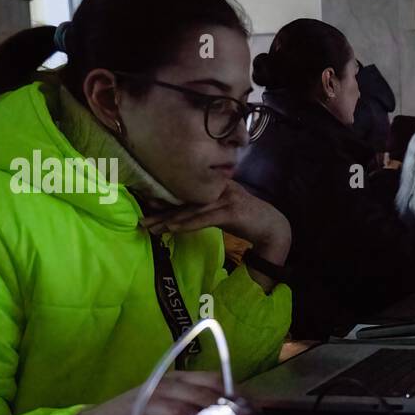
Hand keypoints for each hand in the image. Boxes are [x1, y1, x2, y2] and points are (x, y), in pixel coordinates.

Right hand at [65, 371, 263, 414]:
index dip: (238, 395)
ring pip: (183, 411)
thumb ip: (197, 412)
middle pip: (202, 395)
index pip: (212, 380)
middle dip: (232, 413)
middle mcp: (161, 387)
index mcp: (174, 380)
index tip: (258, 413)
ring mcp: (144, 404)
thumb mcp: (167, 410)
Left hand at [142, 181, 290, 288]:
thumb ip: (205, 209)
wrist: (272, 228)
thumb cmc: (247, 220)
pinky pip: (205, 219)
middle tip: (142, 221)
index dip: (164, 201)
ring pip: (192, 210)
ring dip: (170, 220)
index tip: (145, 208)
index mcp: (215, 185)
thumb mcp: (223, 211)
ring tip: (153, 228)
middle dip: (161, 212)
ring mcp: (226, 198)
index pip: (185, 193)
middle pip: (185, 201)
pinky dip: (188, 224)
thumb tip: (182, 215)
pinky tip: (173, 229)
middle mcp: (219, 187)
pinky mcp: (232, 212)